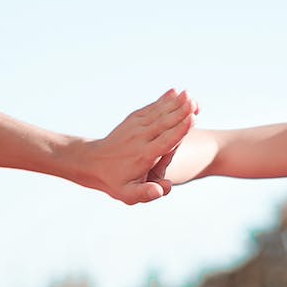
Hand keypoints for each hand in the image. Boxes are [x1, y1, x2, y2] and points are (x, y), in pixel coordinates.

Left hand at [83, 89, 196, 203]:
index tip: (192, 119)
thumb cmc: (115, 180)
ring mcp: (136, 127)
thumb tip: (161, 190)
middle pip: (164, 123)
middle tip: (194, 102)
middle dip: (179, 112)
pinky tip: (174, 92)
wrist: (92, 162)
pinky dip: (163, 100)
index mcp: (144, 155)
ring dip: (174, 103)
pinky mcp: (133, 120)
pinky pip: (150, 108)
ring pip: (158, 112)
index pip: (165, 141)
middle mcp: (140, 138)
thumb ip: (145, 193)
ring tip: (188, 93)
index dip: (180, 130)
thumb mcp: (127, 194)